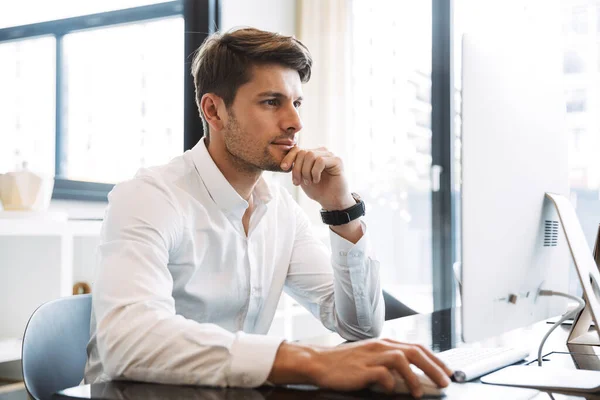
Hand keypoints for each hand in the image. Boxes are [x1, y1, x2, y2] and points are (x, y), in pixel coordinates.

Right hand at [269, 339, 452, 397]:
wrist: (319, 363)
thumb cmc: (345, 364)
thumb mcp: (370, 358)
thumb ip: (389, 362)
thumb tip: (413, 375)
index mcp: (385, 343)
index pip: (417, 347)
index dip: (435, 359)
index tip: (447, 371)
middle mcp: (381, 346)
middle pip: (414, 351)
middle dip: (434, 367)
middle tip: (445, 382)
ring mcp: (371, 356)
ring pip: (402, 358)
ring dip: (415, 376)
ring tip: (419, 392)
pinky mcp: (362, 368)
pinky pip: (383, 374)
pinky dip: (391, 383)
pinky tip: (391, 391)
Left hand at [280, 147, 353, 210]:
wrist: (331, 201)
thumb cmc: (318, 190)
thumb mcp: (302, 177)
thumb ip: (296, 167)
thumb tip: (285, 162)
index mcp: (313, 154)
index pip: (298, 149)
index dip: (289, 157)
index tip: (284, 168)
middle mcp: (321, 152)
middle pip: (303, 152)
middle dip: (297, 169)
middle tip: (299, 182)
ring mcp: (330, 155)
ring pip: (310, 155)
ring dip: (306, 171)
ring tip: (309, 182)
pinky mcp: (337, 160)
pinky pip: (320, 161)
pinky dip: (315, 172)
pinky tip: (316, 180)